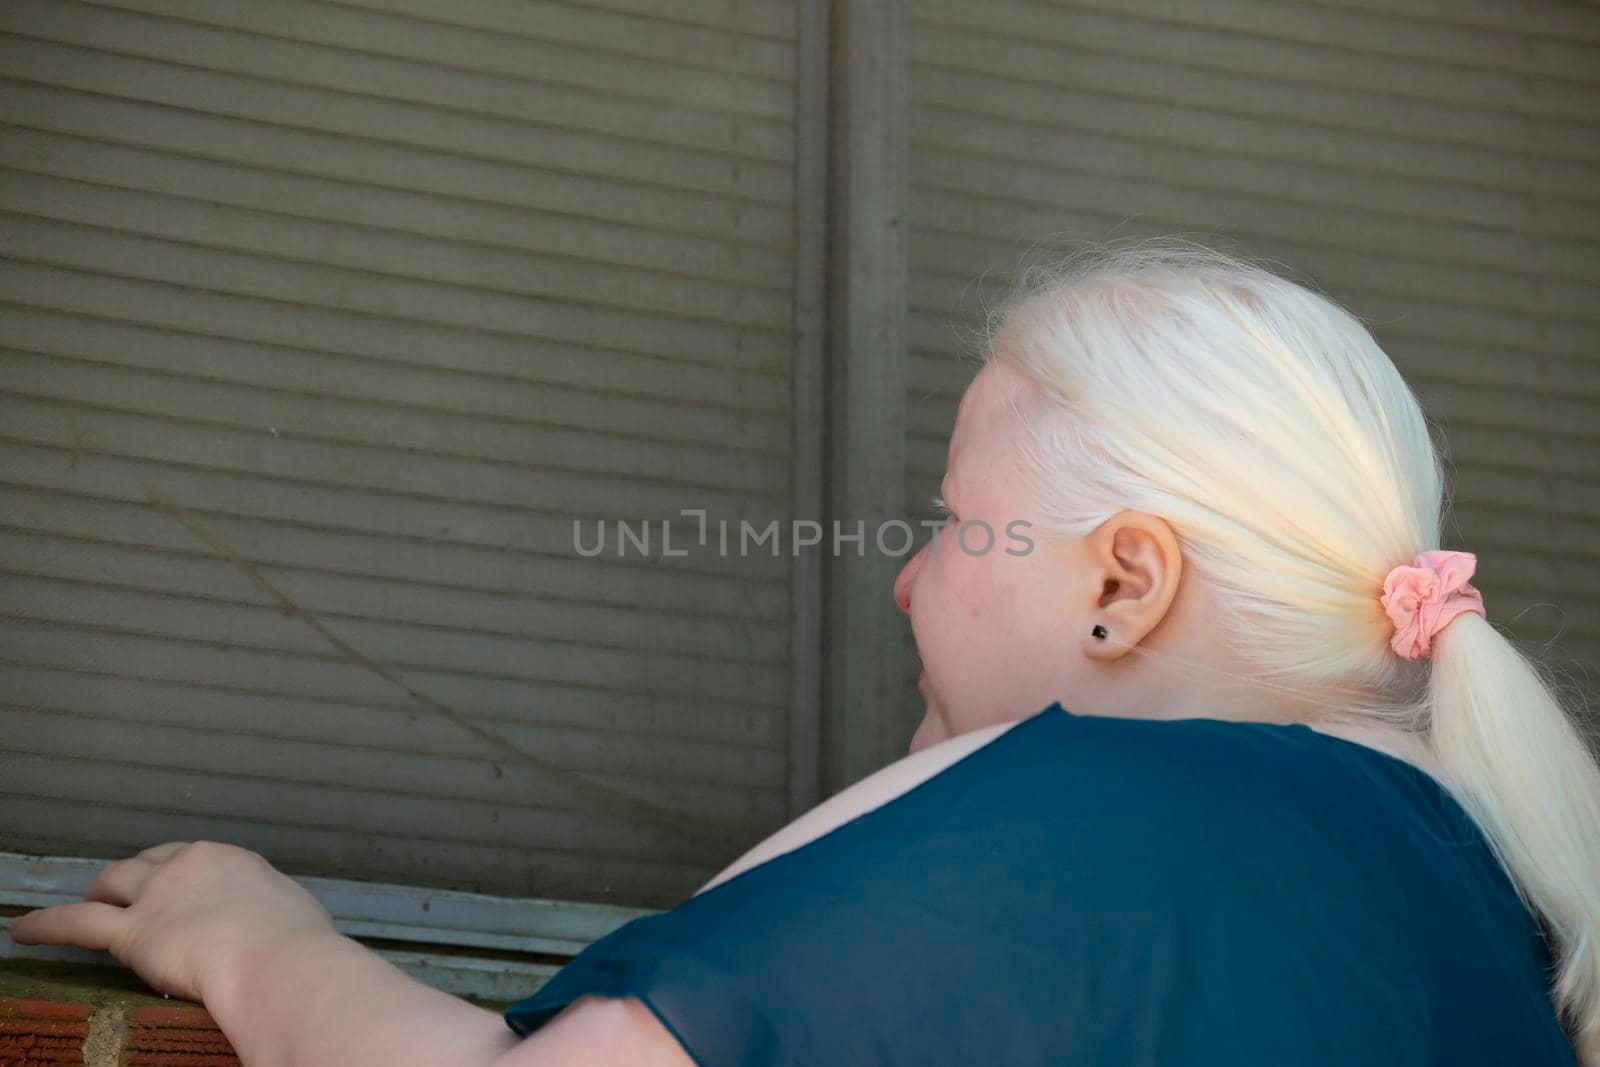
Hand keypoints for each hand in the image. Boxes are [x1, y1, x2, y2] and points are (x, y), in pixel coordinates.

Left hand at [8, 840, 337, 1003]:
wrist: (278, 962)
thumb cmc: (299, 945)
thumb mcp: (293, 911)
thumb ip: (271, 908)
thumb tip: (275, 922)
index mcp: (233, 859)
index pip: (192, 857)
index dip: (178, 873)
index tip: (177, 888)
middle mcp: (191, 865)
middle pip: (148, 862)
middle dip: (135, 876)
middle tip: (128, 896)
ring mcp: (158, 895)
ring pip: (113, 883)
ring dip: (98, 894)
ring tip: (85, 905)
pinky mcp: (132, 933)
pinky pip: (77, 924)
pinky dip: (47, 926)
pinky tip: (24, 932)